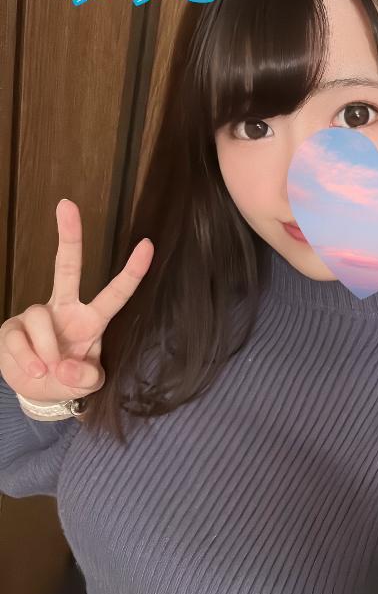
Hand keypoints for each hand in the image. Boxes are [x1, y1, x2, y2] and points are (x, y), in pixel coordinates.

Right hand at [0, 199, 153, 404]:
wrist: (36, 389)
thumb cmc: (68, 377)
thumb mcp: (86, 383)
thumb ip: (86, 378)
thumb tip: (66, 365)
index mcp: (92, 320)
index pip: (116, 293)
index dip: (132, 271)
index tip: (148, 244)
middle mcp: (65, 309)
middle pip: (68, 267)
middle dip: (69, 236)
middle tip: (67, 204)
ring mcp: (37, 315)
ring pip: (40, 316)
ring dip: (46, 349)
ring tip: (47, 369)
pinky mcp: (13, 328)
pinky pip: (18, 338)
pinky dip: (27, 358)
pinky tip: (33, 369)